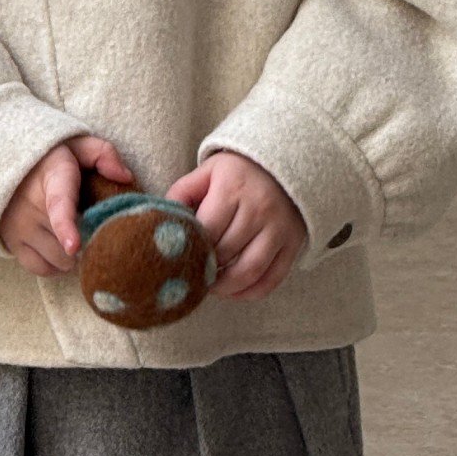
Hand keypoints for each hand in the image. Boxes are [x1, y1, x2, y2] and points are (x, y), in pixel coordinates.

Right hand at [0, 132, 137, 277]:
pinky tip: (62, 249)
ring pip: (59, 261)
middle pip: (69, 244)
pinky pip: (41, 269)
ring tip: (77, 237)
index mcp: (53, 178)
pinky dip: (56, 266)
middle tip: (94, 228)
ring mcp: (19, 226)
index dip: (66, 228)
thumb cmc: (54, 158)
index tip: (73, 246)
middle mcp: (31, 205)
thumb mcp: (79, 146)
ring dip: (73, 256)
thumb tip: (126, 178)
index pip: (58, 206)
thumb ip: (104, 154)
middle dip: (89, 242)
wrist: (9, 162)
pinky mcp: (12, 242)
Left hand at [165, 152, 306, 301]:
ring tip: (211, 286)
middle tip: (192, 275)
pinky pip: (272, 278)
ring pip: (249, 271)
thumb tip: (163, 222)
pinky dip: (251, 292)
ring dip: (226, 287)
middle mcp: (259, 208)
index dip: (192, 249)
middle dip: (206, 269)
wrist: (285, 163)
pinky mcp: (293, 243)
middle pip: (226, 253)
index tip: (181, 258)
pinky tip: (235, 290)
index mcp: (233, 188)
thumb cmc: (239, 171)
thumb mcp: (208, 171)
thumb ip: (183, 192)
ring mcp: (279, 228)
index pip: (207, 231)